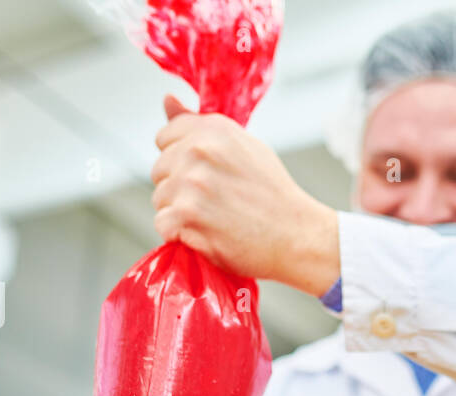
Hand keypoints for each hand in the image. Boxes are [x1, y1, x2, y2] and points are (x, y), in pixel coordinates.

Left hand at [150, 94, 338, 295]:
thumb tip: (166, 100)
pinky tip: (207, 234)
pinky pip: (162, 225)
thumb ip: (201, 126)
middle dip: (178, 187)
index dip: (180, 159)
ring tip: (213, 219)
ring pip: (159, 199)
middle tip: (213, 202)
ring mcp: (191, 183)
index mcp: (213, 130)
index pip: (165, 136)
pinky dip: (180, 235)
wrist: (296, 235)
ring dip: (179, 213)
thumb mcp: (244, 147)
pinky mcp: (187, 216)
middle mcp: (199, 151)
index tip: (204, 175)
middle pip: (159, 169)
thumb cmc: (272, 194)